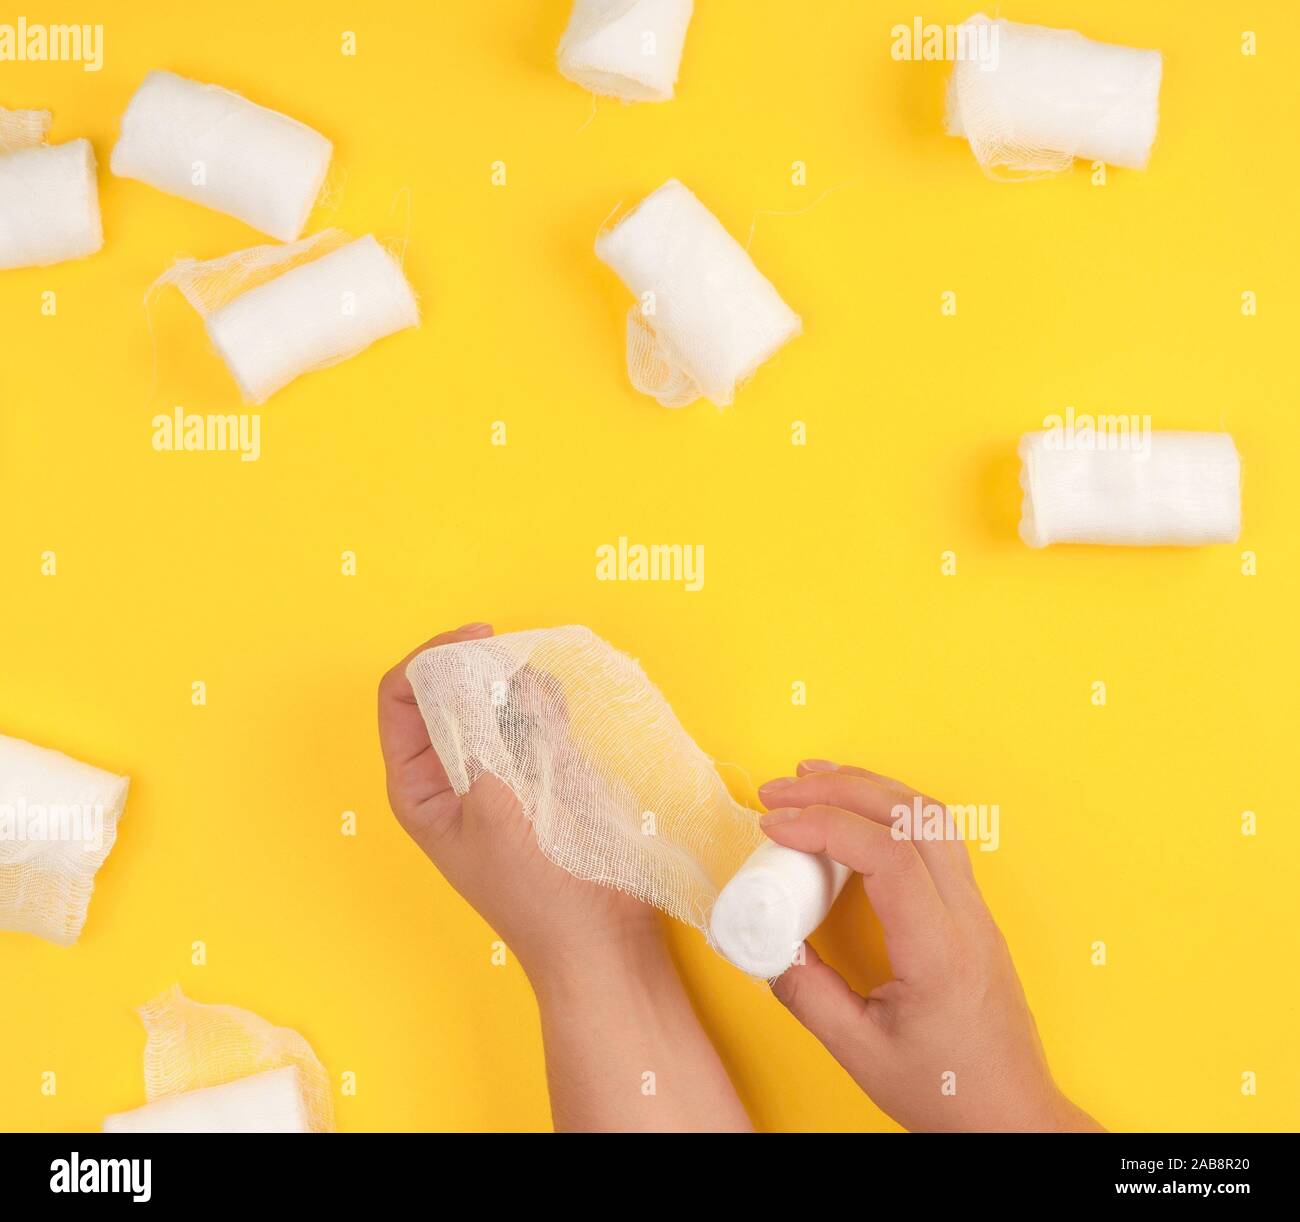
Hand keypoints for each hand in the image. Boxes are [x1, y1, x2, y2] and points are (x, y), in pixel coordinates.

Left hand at [378, 622, 751, 1131]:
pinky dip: (547, 702)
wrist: (597, 938)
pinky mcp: (543, 771)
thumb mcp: (495, 809)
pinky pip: (536, 718)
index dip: (432, 658)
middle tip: (519, 664)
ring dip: (517, 684)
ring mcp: (499, 769)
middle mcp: (452, 771)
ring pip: (495, 699)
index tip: (478, 640)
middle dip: (480, 667)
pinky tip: (562, 712)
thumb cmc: (535, 888)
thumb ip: (488, 737)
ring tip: (546, 704)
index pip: (402, 698)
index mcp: (419, 785)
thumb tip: (496, 674)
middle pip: (448, 690)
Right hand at [758, 760, 1100, 1131]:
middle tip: (779, 790)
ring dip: (868, 787)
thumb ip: (807, 995)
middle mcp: (966, 917)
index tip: (773, 827)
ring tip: (811, 778)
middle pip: (912, 816)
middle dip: (839, 788)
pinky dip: (889, 809)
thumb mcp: (860, 1053)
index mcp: (940, 951)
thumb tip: (768, 944)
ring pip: (929, 816)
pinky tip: (853, 812)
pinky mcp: (971, 910)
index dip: (826, 826)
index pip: (889, 856)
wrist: (1012, 1114)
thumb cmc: (946, 1092)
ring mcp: (975, 909)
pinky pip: (934, 836)